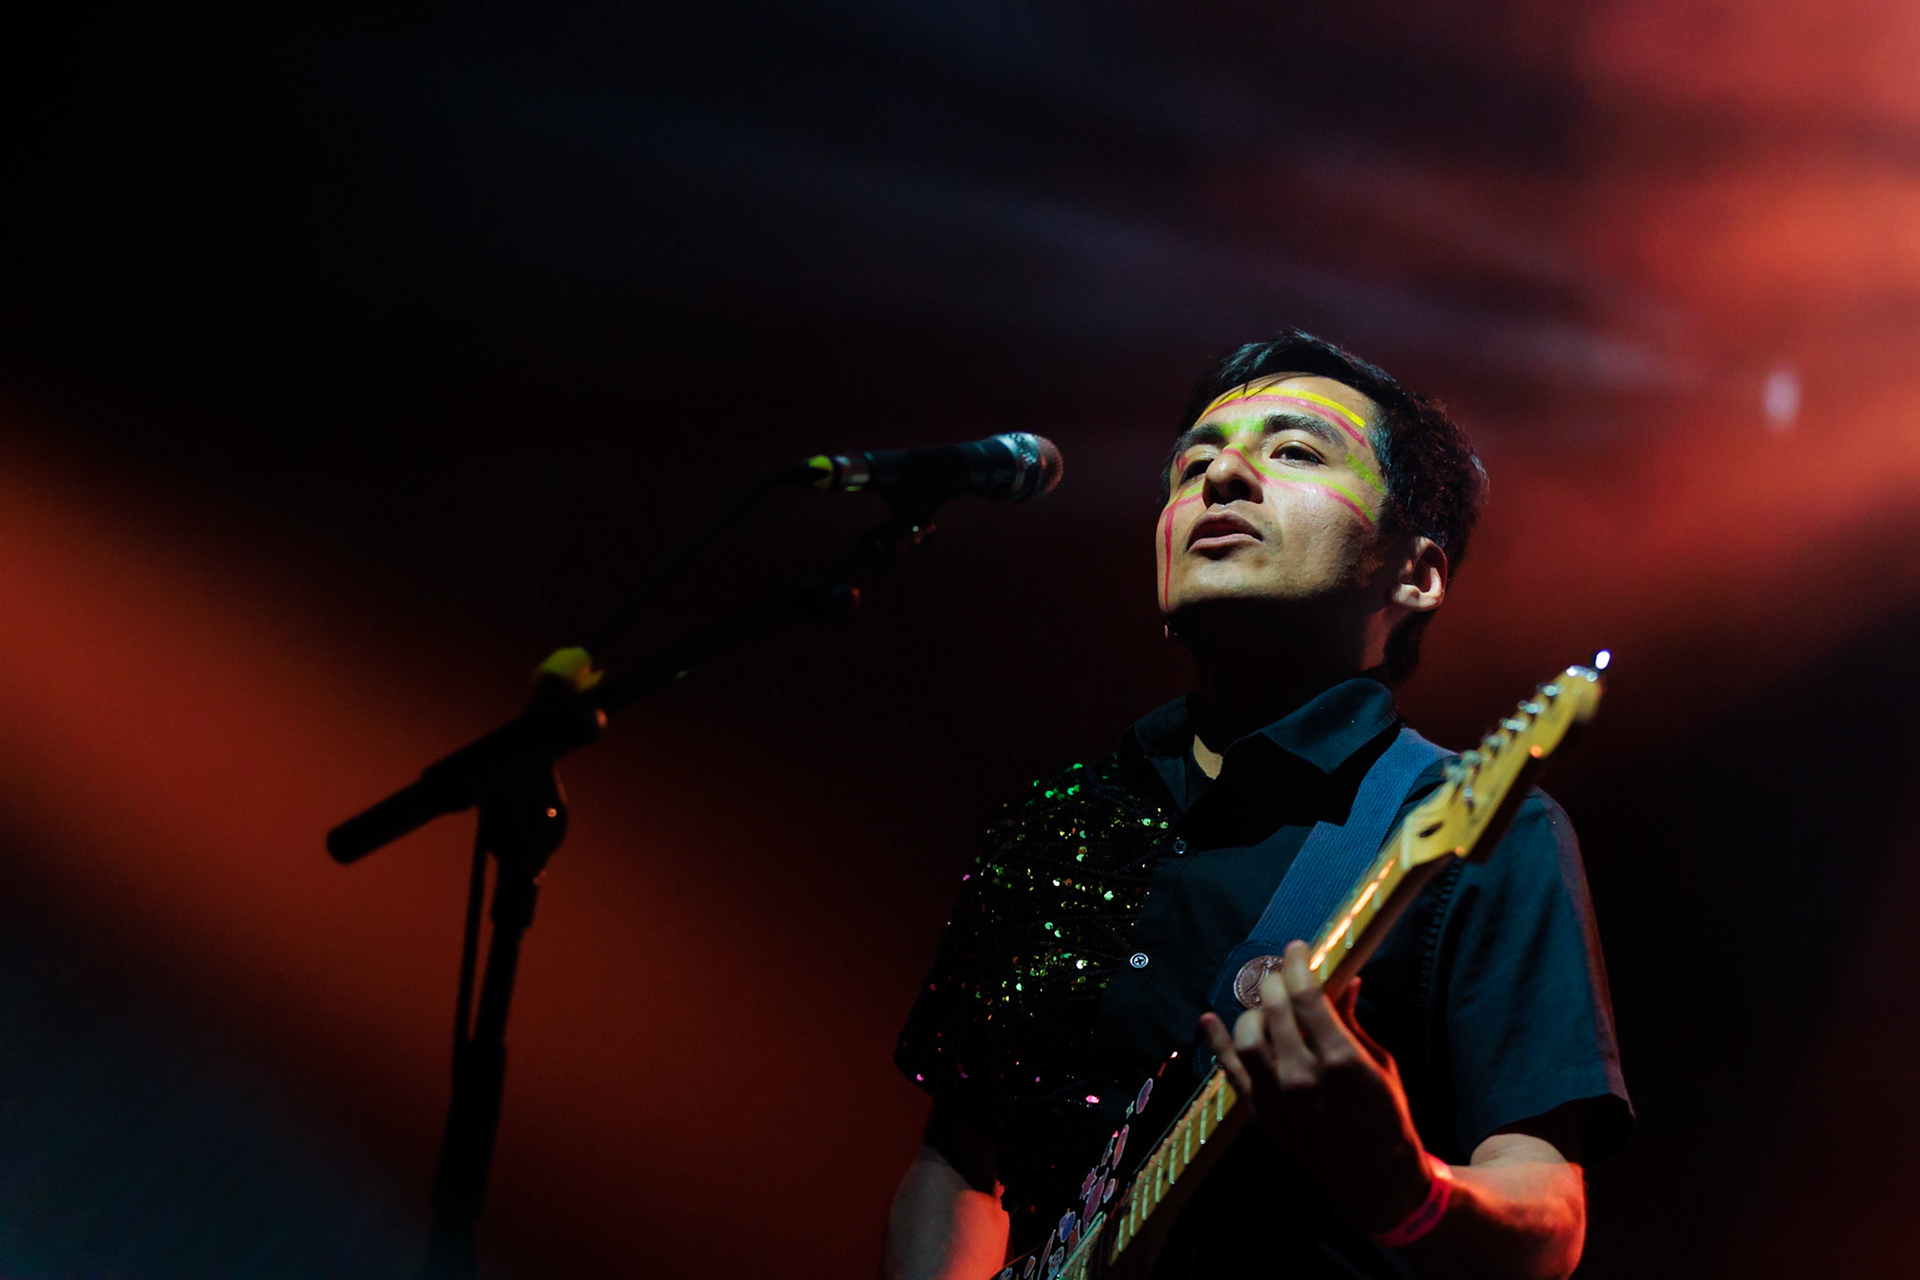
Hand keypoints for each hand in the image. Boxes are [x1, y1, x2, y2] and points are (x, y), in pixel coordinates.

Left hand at [1197, 940, 1434, 1235]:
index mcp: (1341, 1060)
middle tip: (1280, 971)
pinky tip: (1208, 1020)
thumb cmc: (1387, 1120)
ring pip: (1247, 1037)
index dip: (1298, 964)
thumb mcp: (1381, 1066)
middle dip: (1275, 981)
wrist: (1376, 1186)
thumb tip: (1345, 979)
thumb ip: (1353, 1022)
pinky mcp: (1261, 1116)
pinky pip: (1230, 1072)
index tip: (1297, 948)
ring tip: (1264, 1004)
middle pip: (1275, 1010)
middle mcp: (1303, 1077)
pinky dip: (1216, 1043)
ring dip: (1252, 1012)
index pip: (1307, 995)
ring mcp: (1277, 1099)